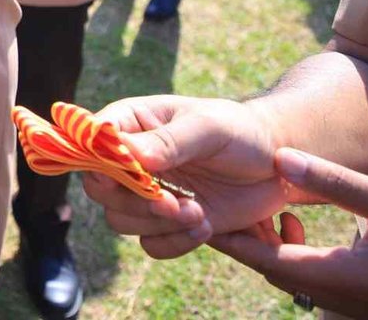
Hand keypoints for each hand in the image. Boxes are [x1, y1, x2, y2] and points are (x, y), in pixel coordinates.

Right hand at [81, 94, 295, 257]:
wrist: (276, 166)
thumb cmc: (240, 132)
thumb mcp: (209, 127)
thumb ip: (169, 140)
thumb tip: (130, 155)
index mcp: (132, 123)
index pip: (92, 139)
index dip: (96, 159)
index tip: (118, 175)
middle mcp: (131, 160)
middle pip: (98, 188)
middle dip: (132, 200)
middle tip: (170, 203)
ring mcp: (147, 194)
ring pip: (120, 220)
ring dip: (157, 224)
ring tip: (199, 214)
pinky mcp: (168, 224)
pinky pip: (151, 244)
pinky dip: (174, 243)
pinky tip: (204, 227)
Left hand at [213, 149, 367, 317]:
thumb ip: (337, 183)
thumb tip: (279, 158)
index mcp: (338, 277)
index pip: (260, 257)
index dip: (220, 231)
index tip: (184, 204)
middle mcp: (334, 296)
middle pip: (265, 265)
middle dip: (232, 231)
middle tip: (197, 193)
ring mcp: (346, 302)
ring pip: (284, 270)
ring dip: (260, 239)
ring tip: (238, 197)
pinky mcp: (358, 297)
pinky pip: (305, 274)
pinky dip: (287, 248)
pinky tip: (293, 218)